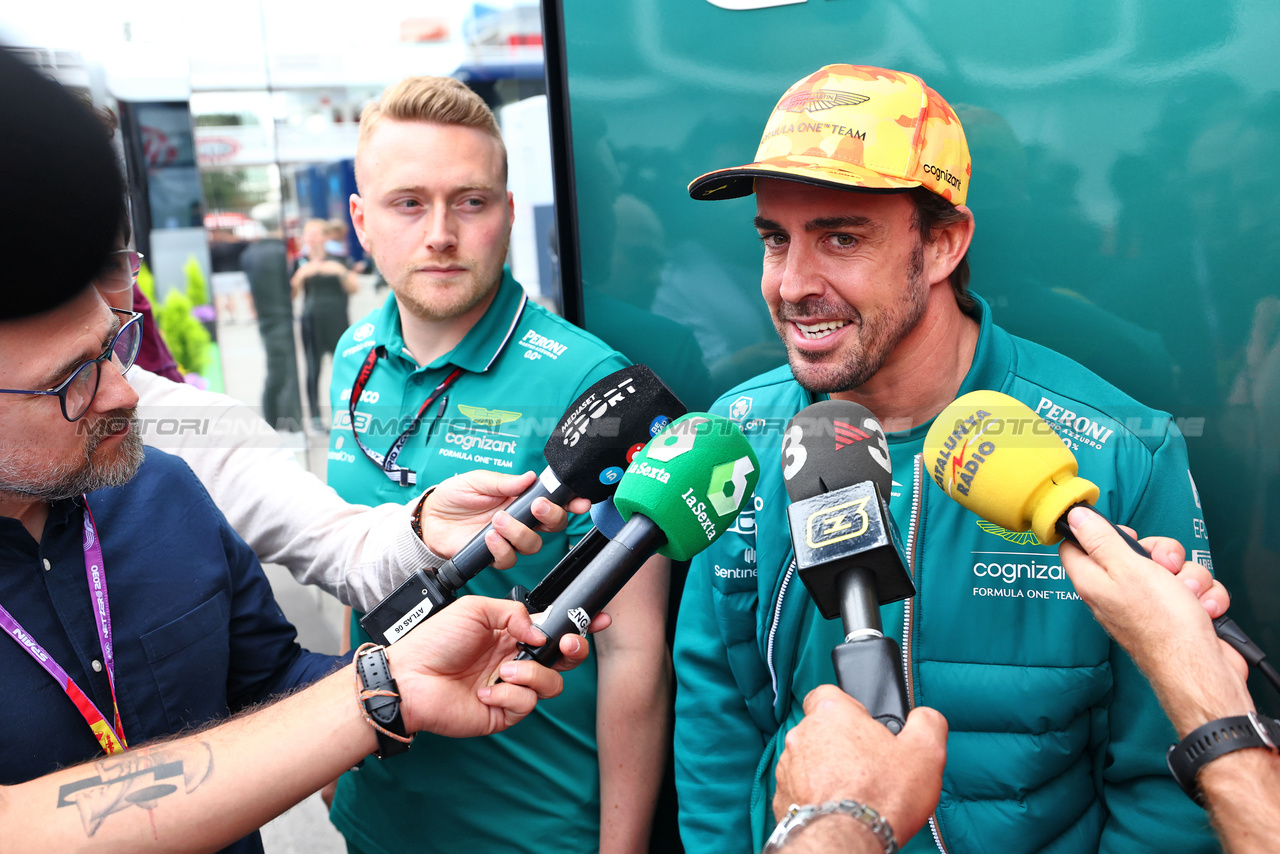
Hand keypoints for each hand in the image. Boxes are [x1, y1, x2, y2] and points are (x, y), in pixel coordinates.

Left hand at [386, 596, 603, 737]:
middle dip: (573, 650)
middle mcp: (516, 659)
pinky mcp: (504, 712)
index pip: (553, 628)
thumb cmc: (435, 641)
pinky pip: (526, 704)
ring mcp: (512, 687)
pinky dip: (509, 695)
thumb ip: (514, 613)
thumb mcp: (476, 609)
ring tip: (504, 670)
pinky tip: (486, 692)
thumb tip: (540, 630)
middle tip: (564, 645)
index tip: (599, 619)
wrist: (409, 677)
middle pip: (564, 659)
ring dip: (532, 674)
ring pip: (551, 684)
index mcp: (512, 633)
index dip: (578, 624)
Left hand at [418, 470, 592, 568]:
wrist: (431, 518)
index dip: (572, 502)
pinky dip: (501, 548)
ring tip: (498, 519)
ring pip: (533, 544)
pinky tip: (488, 536)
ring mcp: (509, 539)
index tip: (580, 501)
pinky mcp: (495, 555)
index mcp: (522, 498)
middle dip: (551, 516)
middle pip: (553, 525)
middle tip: (535, 507)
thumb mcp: (478, 480)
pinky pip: (509, 558)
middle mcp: (521, 520)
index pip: (554, 501)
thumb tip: (529, 477)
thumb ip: (503, 481)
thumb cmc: (456, 495)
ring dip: (519, 532)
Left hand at [774, 686, 946, 844]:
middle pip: (821, 730)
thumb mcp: (926, 752)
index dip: (848, 708)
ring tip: (855, 792)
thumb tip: (925, 717)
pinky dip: (815, 796)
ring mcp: (788, 767)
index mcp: (831, 713)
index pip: (828, 693)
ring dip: (827, 771)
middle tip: (868, 766)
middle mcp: (802, 735)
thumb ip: (927, 722)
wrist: (848, 841)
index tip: (864, 726)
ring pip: (809, 761)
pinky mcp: (781, 797)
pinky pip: (799, 790)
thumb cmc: (882, 796)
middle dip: (842, 745)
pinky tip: (837, 808)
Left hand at [1059, 507, 1251, 734]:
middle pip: (1134, 551)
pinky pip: (1193, 587)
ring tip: (1188, 595)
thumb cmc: (1163, 625)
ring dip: (1189, 576)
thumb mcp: (1127, 569)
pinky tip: (1203, 609)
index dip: (1099, 533)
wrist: (1203, 671)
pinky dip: (1204, 596)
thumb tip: (1074, 516)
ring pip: (1171, 567)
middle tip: (1163, 567)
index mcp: (1094, 581)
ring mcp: (1150, 603)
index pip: (1078, 546)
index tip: (1120, 534)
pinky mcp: (1179, 612)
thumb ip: (1101, 540)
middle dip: (1160, 552)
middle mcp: (1118, 592)